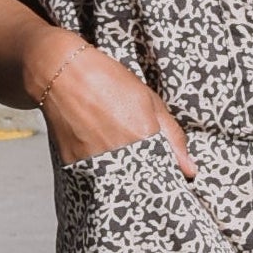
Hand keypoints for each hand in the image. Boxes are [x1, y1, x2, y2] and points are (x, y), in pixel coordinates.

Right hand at [35, 41, 196, 178]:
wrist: (62, 73)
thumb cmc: (109, 81)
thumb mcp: (150, 102)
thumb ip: (173, 137)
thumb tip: (190, 171)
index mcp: (145, 137)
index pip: (164, 173)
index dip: (164, 170)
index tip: (162, 165)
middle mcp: (121, 154)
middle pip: (140, 179)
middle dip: (142, 171)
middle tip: (130, 146)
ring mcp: (96, 162)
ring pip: (117, 180)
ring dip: (121, 170)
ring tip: (111, 141)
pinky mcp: (74, 165)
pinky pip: (94, 175)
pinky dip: (99, 166)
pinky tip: (95, 142)